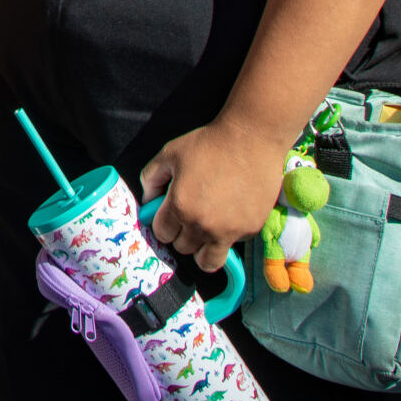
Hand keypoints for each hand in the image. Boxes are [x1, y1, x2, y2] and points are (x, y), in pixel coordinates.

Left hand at [140, 116, 291, 274]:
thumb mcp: (169, 153)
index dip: (163, 223)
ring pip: (208, 261)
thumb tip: (148, 201)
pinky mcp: (250, 231)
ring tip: (206, 231)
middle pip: (183, 248)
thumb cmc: (208, 144)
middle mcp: (203, 225)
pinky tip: (229, 214)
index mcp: (180, 207)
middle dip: (182, 234)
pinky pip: (232, 245)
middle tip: (189, 216)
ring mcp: (229, 231)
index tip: (170, 214)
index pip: (162, 234)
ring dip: (203, 249)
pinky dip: (228, 236)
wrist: (251, 140)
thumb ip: (151, 178)